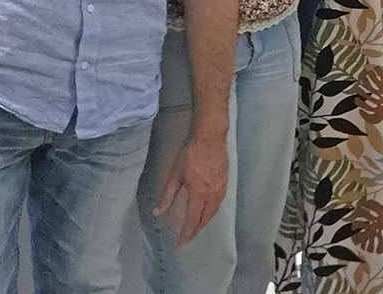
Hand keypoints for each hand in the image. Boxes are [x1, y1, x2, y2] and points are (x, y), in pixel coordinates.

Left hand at [154, 132, 227, 247]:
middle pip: (204, 219)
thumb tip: (157, 212)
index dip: (185, 234)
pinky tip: (208, 211)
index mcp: (198, 194)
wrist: (210, 137)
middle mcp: (211, 194)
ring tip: (196, 228)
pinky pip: (219, 203)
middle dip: (195, 231)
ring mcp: (220, 188)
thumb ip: (167, 195)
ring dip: (204, 223)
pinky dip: (212, 212)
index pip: (192, 220)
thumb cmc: (191, 153)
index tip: (180, 244)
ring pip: (213, 212)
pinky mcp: (225, 182)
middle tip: (187, 239)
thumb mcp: (175, 175)